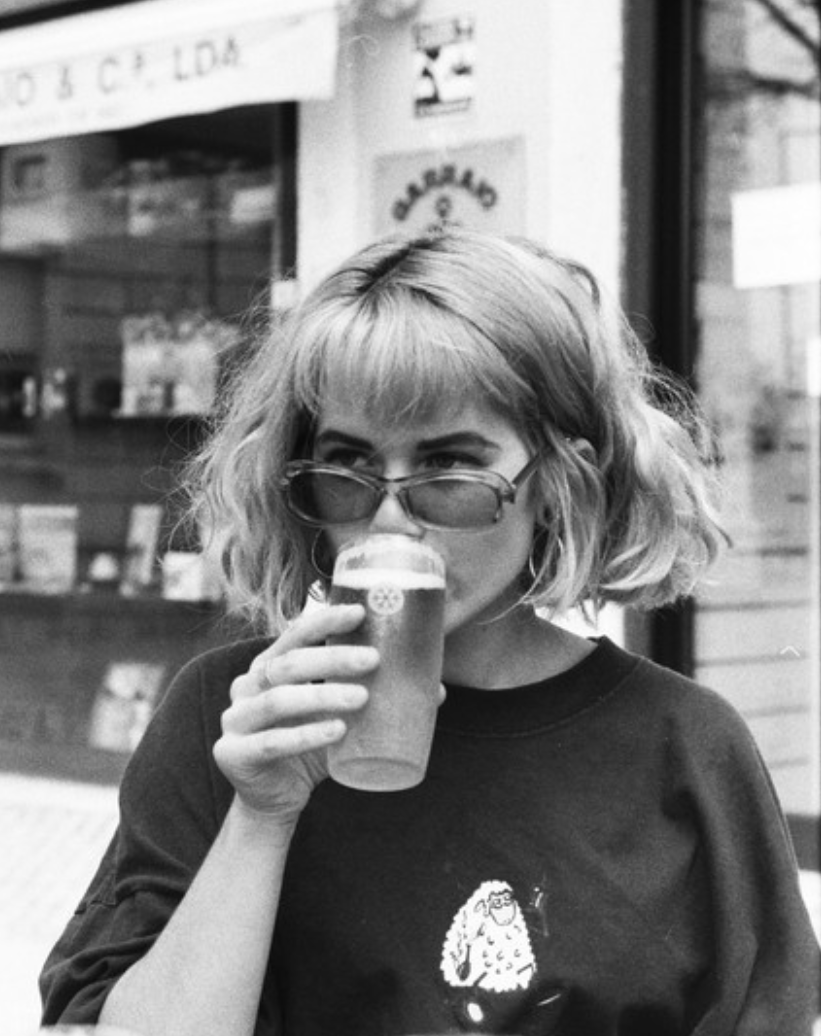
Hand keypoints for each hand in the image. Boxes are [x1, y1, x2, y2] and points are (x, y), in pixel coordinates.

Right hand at [214, 603, 376, 821]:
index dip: (325, 620)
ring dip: (322, 696)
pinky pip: (270, 742)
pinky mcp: (232, 754)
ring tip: (362, 699)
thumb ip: (372, 698)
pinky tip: (336, 732)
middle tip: (373, 660)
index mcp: (269, 667)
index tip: (361, 614)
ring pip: (278, 700)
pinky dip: (305, 736)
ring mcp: (235, 720)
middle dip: (332, 658)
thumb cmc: (309, 748)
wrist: (274, 801)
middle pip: (288, 664)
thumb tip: (436, 691)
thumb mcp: (338, 716)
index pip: (294, 634)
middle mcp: (246, 686)